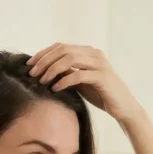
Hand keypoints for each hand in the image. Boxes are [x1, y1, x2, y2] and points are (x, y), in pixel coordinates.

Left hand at [28, 43, 142, 122]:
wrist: (123, 107)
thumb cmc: (101, 94)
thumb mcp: (80, 81)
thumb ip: (67, 72)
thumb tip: (44, 70)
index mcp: (88, 52)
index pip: (61, 46)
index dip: (43, 53)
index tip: (30, 64)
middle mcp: (94, 54)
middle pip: (63, 50)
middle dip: (45, 61)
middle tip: (32, 73)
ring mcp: (99, 64)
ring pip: (69, 59)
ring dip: (52, 69)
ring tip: (42, 81)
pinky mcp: (102, 77)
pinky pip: (78, 75)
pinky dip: (64, 81)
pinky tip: (55, 89)